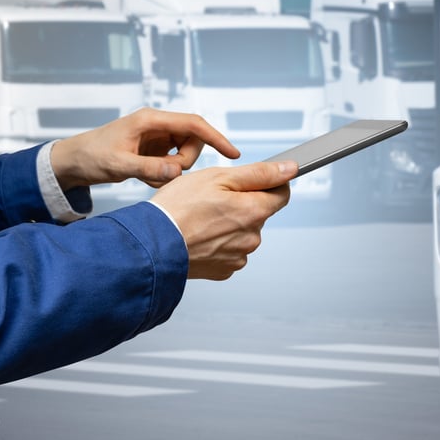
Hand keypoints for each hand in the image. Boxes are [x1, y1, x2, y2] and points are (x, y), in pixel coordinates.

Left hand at [50, 108, 239, 189]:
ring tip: (147, 177)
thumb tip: (177, 171)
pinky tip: (145, 178)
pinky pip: (173, 164)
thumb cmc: (91, 156)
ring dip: (172, 170)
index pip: (194, 124)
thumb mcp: (119, 165)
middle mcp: (157, 126)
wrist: (73, 162)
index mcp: (151, 120)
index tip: (232, 153)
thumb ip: (149, 168)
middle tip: (163, 174)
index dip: (216, 138)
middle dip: (184, 162)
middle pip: (192, 142)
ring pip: (184, 155)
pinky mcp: (155, 150)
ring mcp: (157, 138)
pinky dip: (164, 175)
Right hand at [150, 160, 297, 280]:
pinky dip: (218, 242)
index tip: (254, 180)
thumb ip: (258, 173)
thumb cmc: (178, 208)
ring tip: (201, 218)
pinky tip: (200, 235)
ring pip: (242, 232)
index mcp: (254, 212)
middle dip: (242, 203)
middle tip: (212, 199)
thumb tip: (289, 170)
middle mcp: (252, 237)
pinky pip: (229, 250)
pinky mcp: (224, 269)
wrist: (151, 245)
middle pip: (258, 213)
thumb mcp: (218, 177)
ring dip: (228, 224)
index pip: (281, 194)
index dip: (269, 183)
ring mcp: (238, 256)